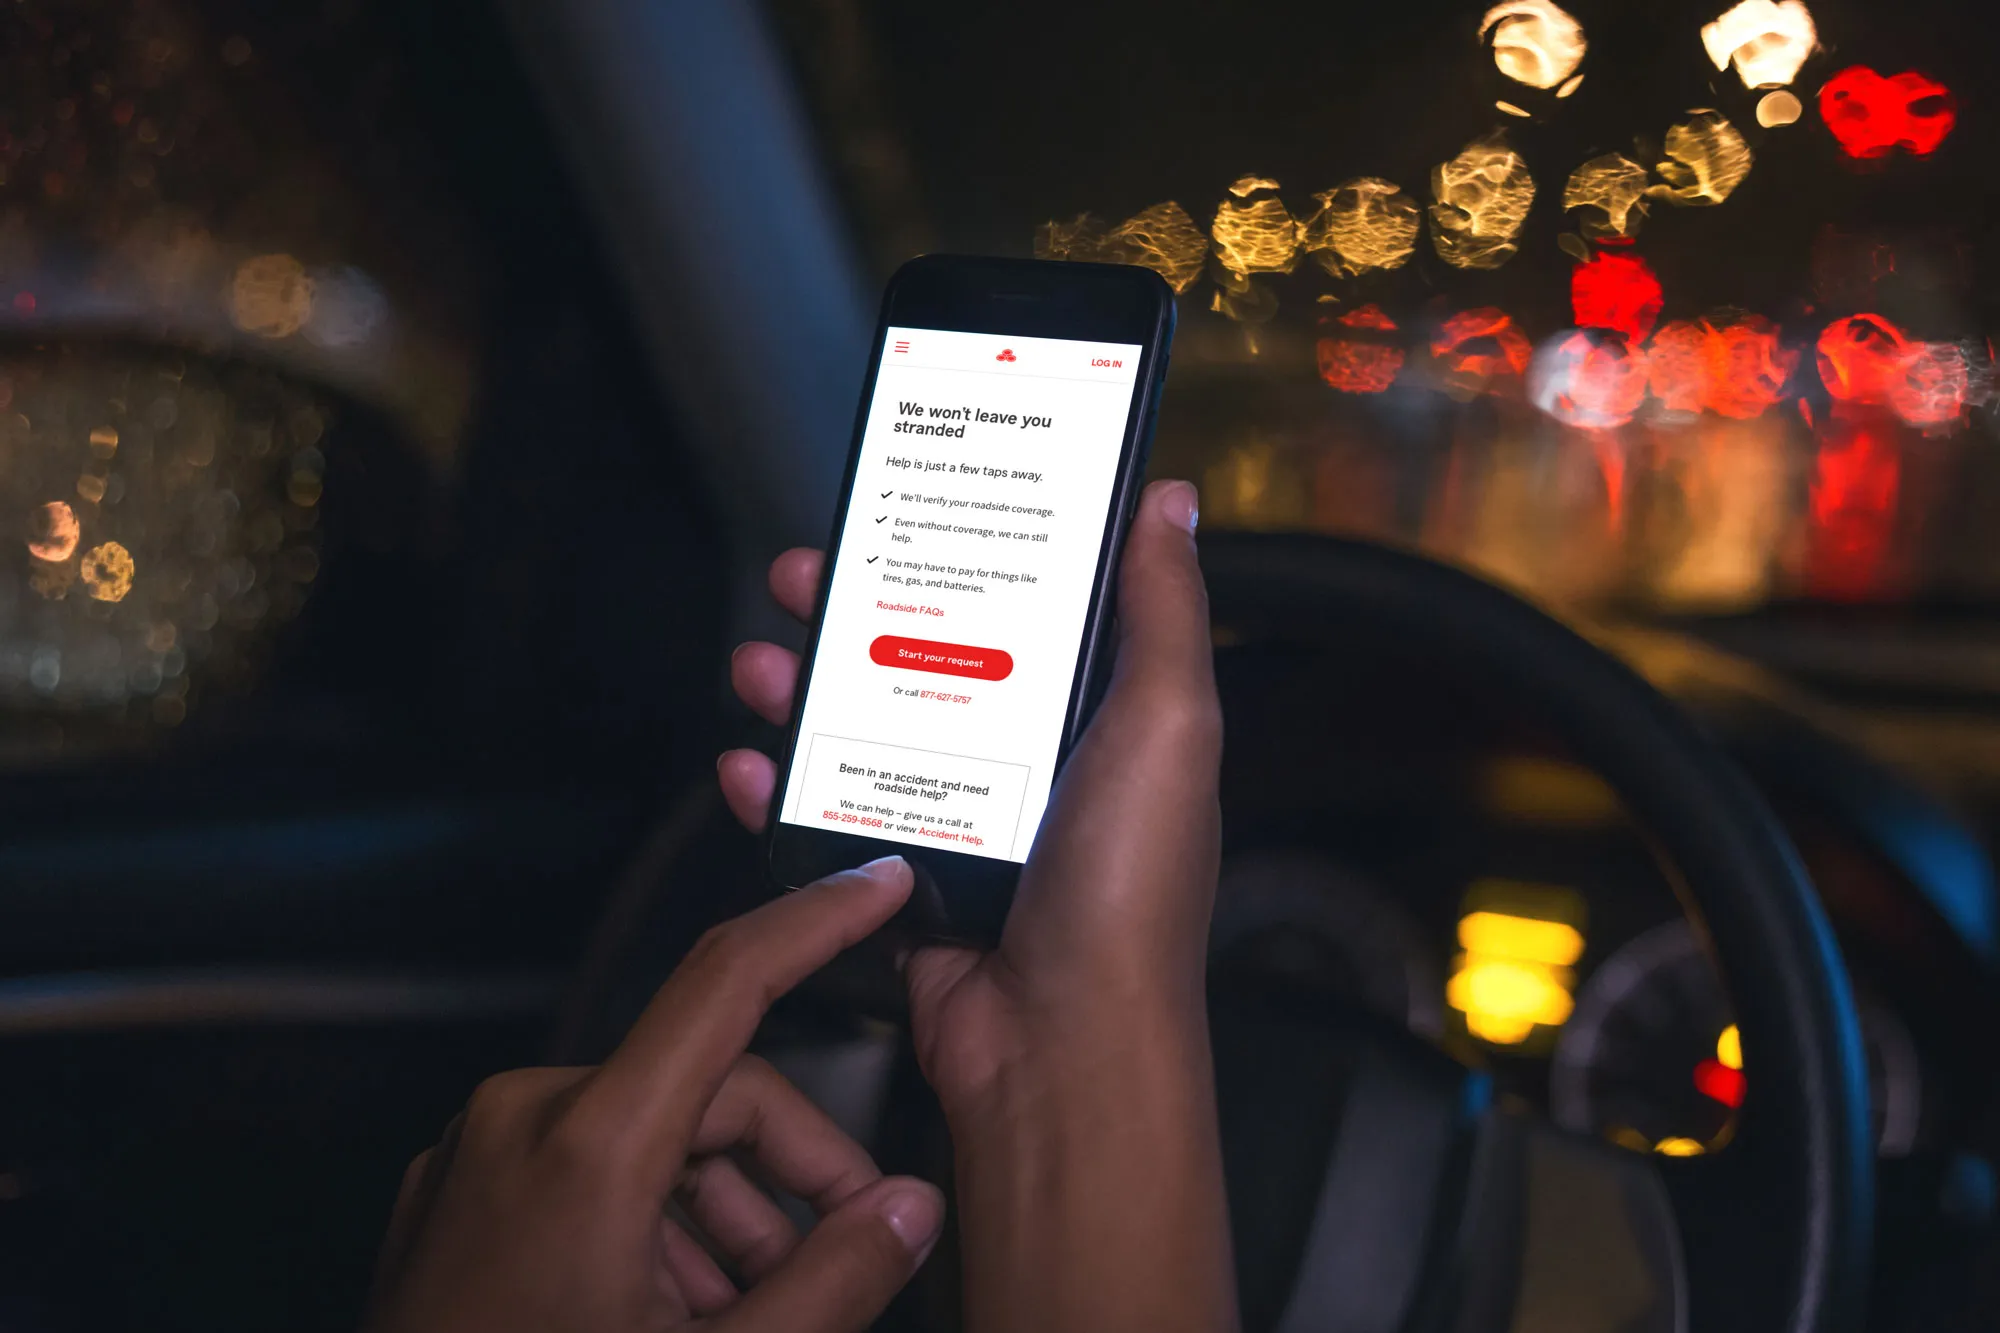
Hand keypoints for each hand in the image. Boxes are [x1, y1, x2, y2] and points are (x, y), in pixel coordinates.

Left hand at [367, 860, 944, 1332]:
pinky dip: (650, 1228)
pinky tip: (679, 1314)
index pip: (725, 981)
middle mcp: (521, 1122)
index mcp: (585, 1140)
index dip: (815, 921)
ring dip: (722, 1215)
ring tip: (757, 1313)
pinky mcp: (452, 1206)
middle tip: (849, 1248)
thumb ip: (832, 1279)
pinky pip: (581, 1177)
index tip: (876, 887)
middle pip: (704, 1089)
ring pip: (646, 1141)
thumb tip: (908, 1211)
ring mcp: (475, 1163)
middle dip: (790, 1167)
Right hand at [721, 479, 1234, 1332]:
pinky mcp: (906, 885)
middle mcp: (1031, 766)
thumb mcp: (1169, 726)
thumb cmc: (1129, 896)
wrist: (1061, 1045)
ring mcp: (964, 826)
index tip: (916, 507)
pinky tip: (747, 766)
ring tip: (761, 666)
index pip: (1026, 612)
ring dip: (802, 691)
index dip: (969, 555)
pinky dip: (777, 792)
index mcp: (1099, 722)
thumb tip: (1169, 505)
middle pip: (926, 660)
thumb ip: (1166, 611)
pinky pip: (828, 823)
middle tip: (803, 576)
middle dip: (856, 613)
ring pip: (864, 733)